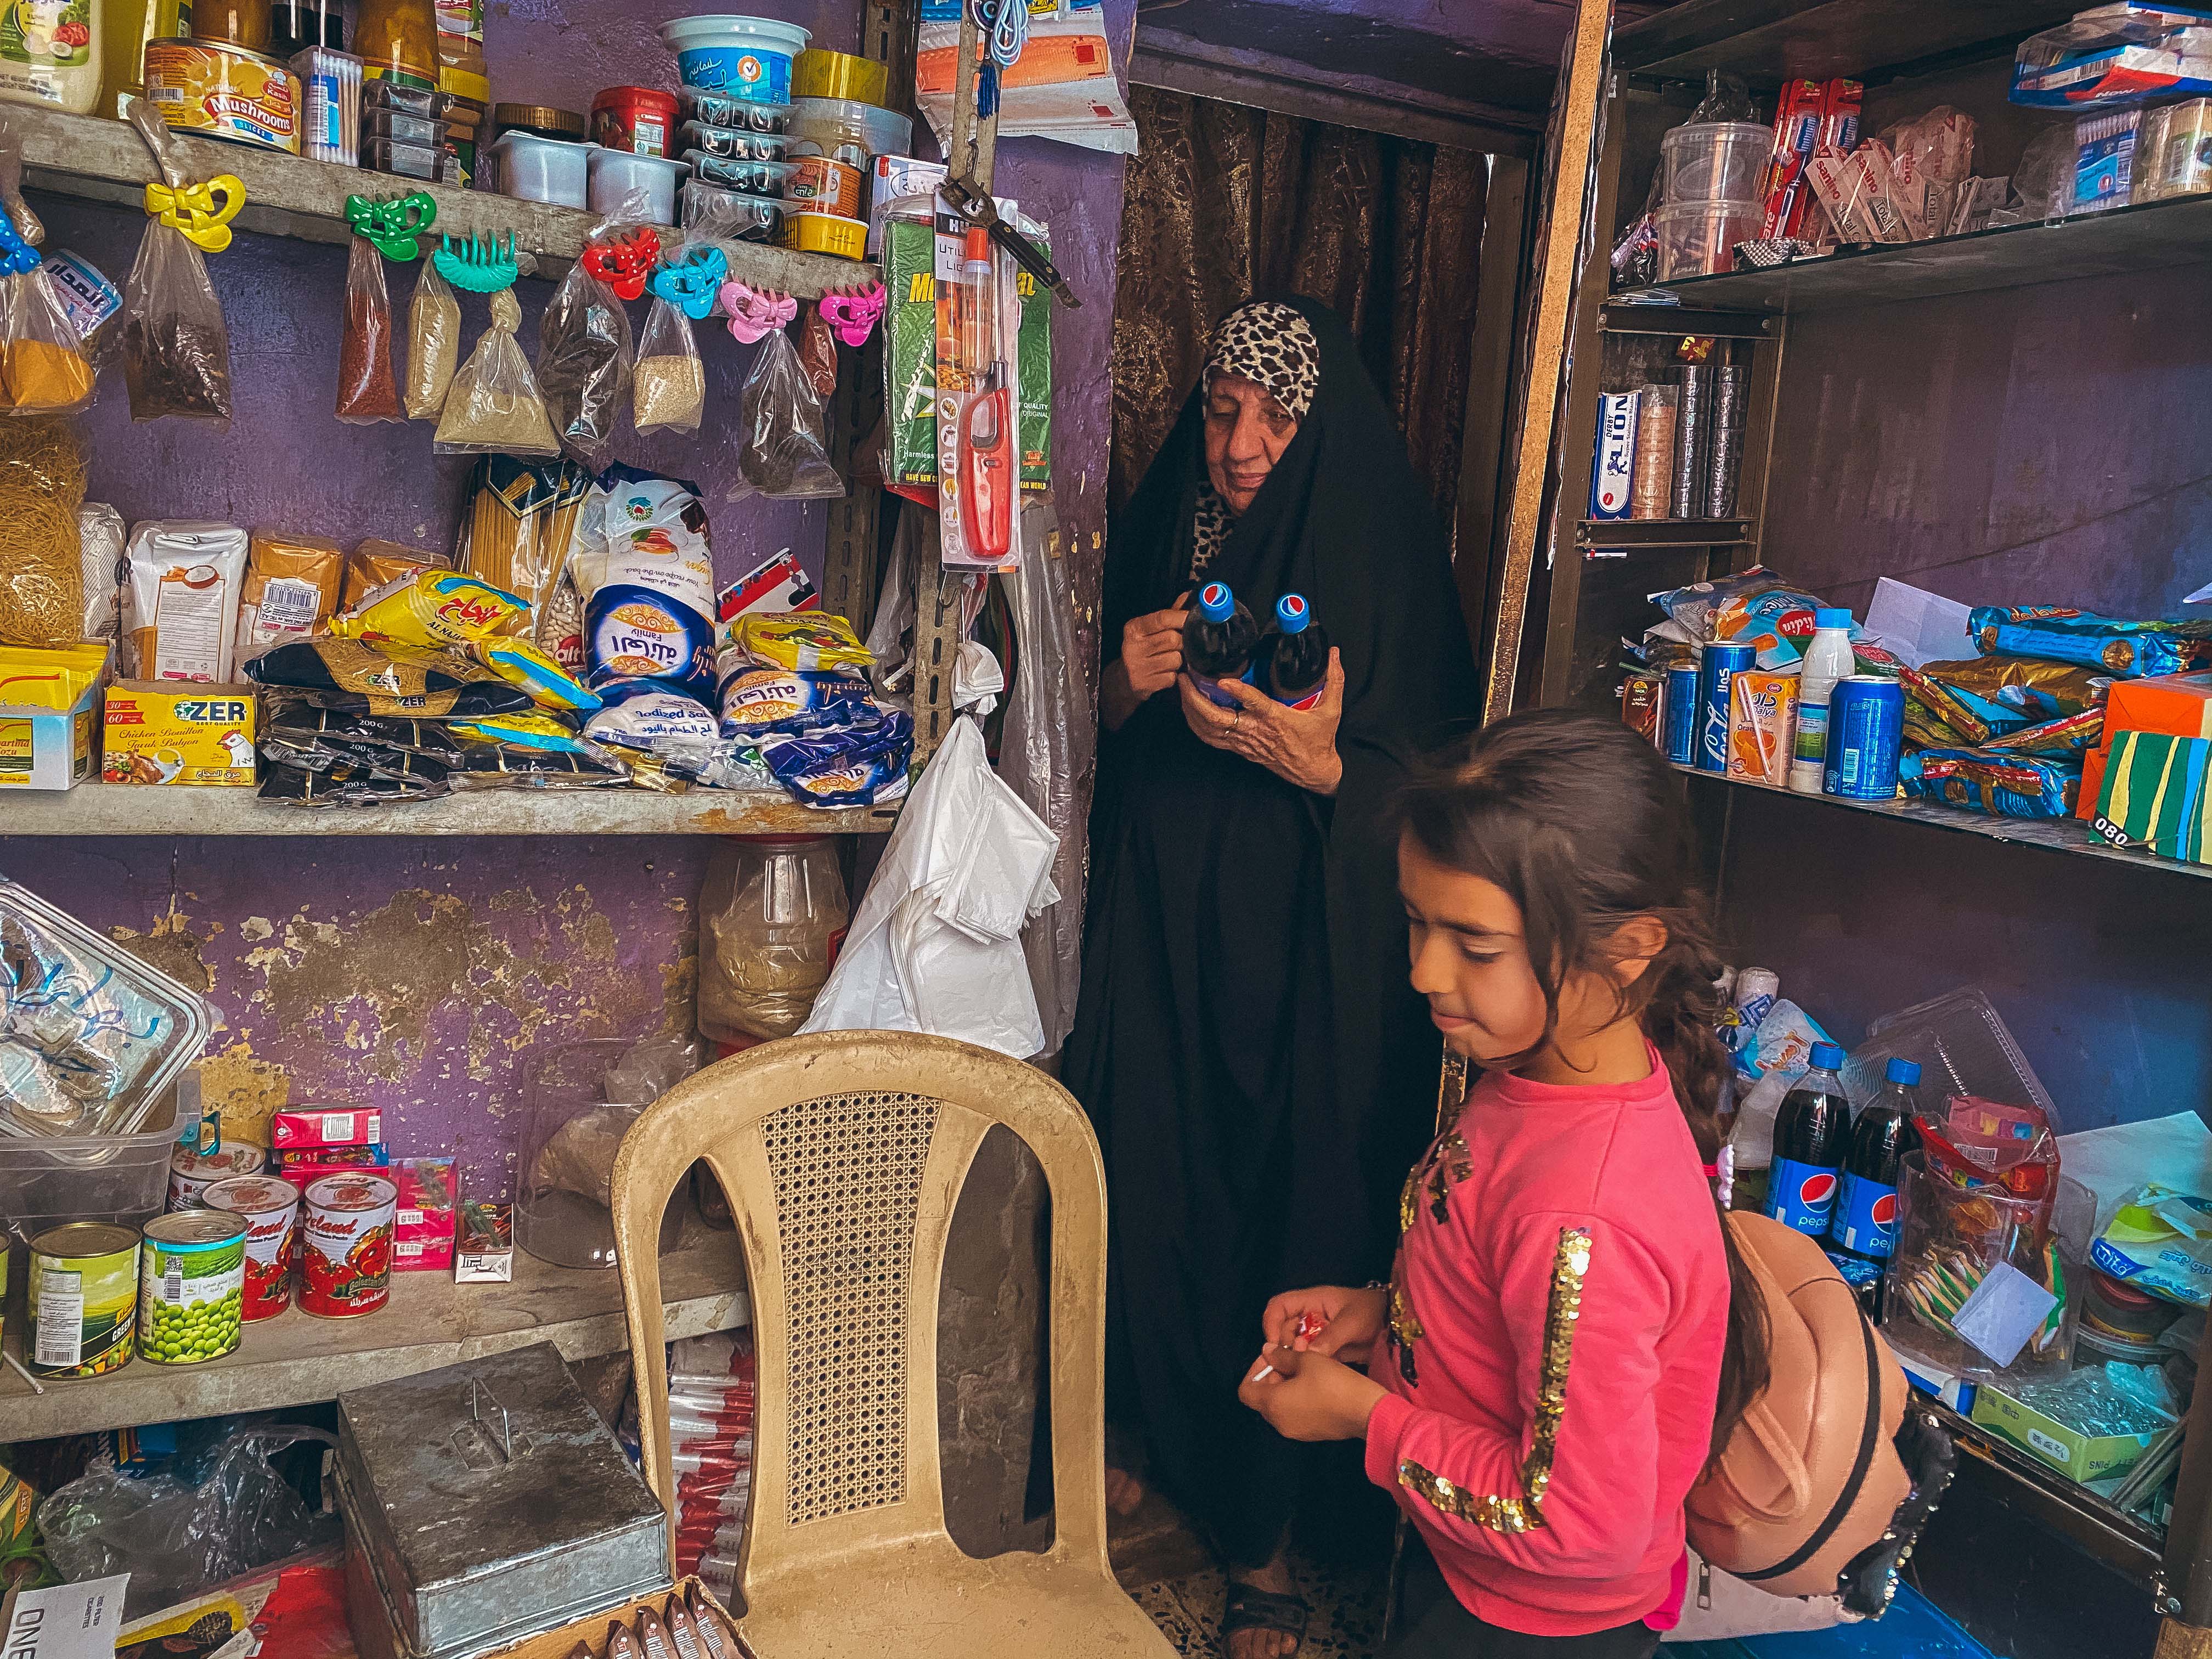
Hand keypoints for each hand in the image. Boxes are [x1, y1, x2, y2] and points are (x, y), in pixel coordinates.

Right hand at [1102, 600, 1190, 731]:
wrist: (1123, 680)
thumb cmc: (1141, 650)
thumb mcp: (1149, 630)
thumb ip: (1168, 614)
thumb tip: (1187, 596)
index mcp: (1134, 629)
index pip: (1162, 618)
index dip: (1181, 617)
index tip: (1193, 618)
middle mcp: (1133, 646)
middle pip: (1173, 639)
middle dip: (1180, 643)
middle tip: (1176, 646)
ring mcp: (1138, 667)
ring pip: (1176, 659)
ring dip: (1177, 661)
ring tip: (1167, 660)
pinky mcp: (1145, 684)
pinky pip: (1172, 677)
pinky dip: (1172, 676)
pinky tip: (1162, 673)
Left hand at [1177, 650, 1345, 794]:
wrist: (1314, 772)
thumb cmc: (1320, 741)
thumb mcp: (1331, 710)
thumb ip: (1334, 679)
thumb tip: (1335, 652)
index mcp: (1277, 720)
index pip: (1255, 704)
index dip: (1238, 692)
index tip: (1224, 680)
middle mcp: (1256, 732)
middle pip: (1218, 719)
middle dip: (1195, 699)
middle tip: (1184, 676)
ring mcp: (1245, 743)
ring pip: (1209, 730)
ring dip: (1190, 709)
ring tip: (1181, 687)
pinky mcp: (1240, 749)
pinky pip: (1211, 739)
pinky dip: (1196, 724)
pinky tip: (1189, 709)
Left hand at [1238, 1342, 1388, 1442]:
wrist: (1367, 1412)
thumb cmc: (1333, 1383)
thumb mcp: (1307, 1360)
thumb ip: (1282, 1356)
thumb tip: (1266, 1352)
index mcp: (1272, 1405)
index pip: (1245, 1390)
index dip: (1254, 1370)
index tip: (1272, 1357)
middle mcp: (1279, 1422)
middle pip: (1262, 1398)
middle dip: (1273, 1375)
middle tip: (1292, 1357)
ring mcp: (1295, 1431)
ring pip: (1280, 1405)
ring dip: (1286, 1385)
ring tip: (1306, 1367)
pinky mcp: (1311, 1433)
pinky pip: (1295, 1413)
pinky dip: (1298, 1398)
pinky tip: (1316, 1383)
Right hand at [1261, 1284, 1388, 1366]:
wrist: (1396, 1326)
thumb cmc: (1374, 1313)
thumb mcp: (1352, 1322)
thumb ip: (1330, 1338)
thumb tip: (1309, 1355)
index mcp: (1313, 1301)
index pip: (1280, 1306)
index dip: (1271, 1323)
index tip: (1273, 1344)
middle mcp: (1311, 1317)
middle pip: (1283, 1329)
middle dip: (1284, 1345)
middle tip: (1295, 1360)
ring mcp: (1318, 1334)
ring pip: (1295, 1346)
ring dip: (1296, 1357)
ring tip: (1306, 1367)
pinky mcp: (1327, 1350)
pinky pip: (1310, 1358)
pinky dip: (1308, 1366)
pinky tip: (1314, 1373)